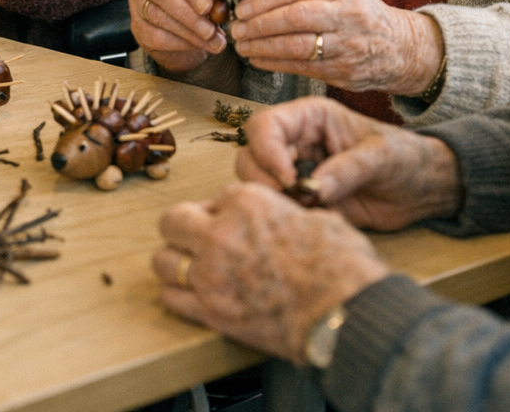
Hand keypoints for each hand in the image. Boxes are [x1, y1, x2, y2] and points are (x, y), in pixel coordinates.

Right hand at [131, 0, 227, 71]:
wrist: (181, 14)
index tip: (208, 6)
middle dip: (189, 15)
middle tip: (211, 31)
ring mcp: (138, 0)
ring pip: (158, 17)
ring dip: (189, 33)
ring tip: (213, 42)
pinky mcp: (137, 24)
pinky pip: (155, 36)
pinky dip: (180, 43)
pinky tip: (197, 45)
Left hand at [152, 183, 389, 363]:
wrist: (347, 313)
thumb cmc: (342, 266)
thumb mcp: (317, 219)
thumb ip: (283, 214)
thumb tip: (283, 218)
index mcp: (247, 202)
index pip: (215, 196)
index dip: (224, 210)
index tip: (233, 222)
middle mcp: (221, 233)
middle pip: (172, 220)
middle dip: (183, 227)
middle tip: (198, 238)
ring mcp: (211, 274)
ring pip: (163, 260)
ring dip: (175, 262)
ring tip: (193, 268)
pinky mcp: (211, 311)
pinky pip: (171, 298)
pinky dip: (179, 295)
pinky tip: (194, 295)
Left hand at [228, 0, 441, 93]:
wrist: (403, 48)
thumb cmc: (362, 17)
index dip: (263, 0)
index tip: (243, 8)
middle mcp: (349, 15)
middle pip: (295, 17)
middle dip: (260, 24)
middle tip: (237, 28)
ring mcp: (349, 45)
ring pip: (297, 46)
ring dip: (263, 47)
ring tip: (243, 46)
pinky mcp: (345, 71)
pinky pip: (303, 67)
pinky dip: (275, 64)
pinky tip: (258, 59)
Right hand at [235, 97, 464, 230]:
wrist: (425, 190)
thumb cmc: (407, 158)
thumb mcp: (382, 157)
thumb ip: (348, 169)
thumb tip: (313, 189)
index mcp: (310, 118)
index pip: (265, 125)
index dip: (267, 151)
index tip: (288, 179)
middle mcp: (297, 143)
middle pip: (252, 155)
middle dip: (264, 179)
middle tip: (292, 198)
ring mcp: (298, 174)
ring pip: (258, 184)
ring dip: (273, 199)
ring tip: (307, 209)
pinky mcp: (305, 202)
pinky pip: (280, 209)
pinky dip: (288, 217)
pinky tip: (315, 220)